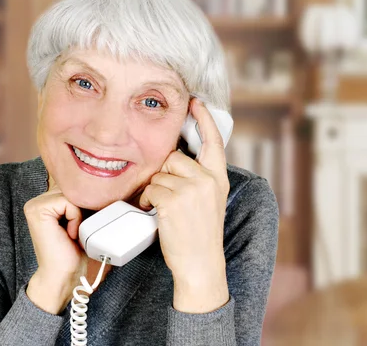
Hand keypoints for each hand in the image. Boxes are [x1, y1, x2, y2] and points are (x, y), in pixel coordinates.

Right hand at [24, 183, 87, 314]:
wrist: (64, 277)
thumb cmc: (74, 253)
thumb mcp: (80, 222)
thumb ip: (82, 204)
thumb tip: (104, 188)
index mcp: (46, 202)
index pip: (74, 188)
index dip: (85, 203)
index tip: (83, 225)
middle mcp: (37, 201)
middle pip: (73, 189)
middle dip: (83, 208)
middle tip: (79, 231)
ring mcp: (35, 205)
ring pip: (71, 194)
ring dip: (79, 214)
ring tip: (74, 233)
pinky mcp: (38, 210)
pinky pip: (68, 201)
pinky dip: (75, 218)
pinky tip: (70, 234)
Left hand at [139, 98, 229, 313]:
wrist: (200, 264)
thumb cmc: (200, 233)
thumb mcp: (209, 200)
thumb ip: (199, 178)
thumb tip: (177, 158)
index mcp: (219, 178)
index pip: (213, 142)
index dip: (203, 120)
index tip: (195, 102)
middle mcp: (208, 180)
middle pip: (174, 157)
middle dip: (165, 173)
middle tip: (168, 194)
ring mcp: (192, 190)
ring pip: (159, 174)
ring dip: (154, 189)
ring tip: (163, 207)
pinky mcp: (173, 200)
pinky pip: (151, 188)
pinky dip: (147, 200)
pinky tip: (155, 212)